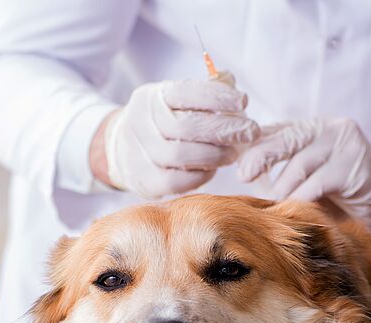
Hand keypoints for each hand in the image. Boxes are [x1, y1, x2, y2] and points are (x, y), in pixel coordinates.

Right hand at [96, 80, 259, 198]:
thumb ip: (203, 96)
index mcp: (152, 97)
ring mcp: (139, 154)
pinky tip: (213, 168)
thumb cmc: (160, 123)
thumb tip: (235, 93)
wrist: (120, 151)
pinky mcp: (145, 181)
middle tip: (250, 131)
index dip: (217, 97)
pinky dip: (201, 174)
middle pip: (186, 127)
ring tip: (234, 152)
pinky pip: (178, 181)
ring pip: (181, 155)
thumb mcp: (174, 100)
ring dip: (215, 154)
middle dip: (224, 129)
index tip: (243, 102)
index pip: (186, 93)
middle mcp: (141, 123)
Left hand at [238, 118, 370, 238]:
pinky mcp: (356, 166)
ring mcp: (346, 144)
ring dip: (283, 189)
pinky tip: (296, 209)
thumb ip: (283, 170)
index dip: (252, 146)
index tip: (233, 163)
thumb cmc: (343, 194)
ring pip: (299, 165)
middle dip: (260, 157)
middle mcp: (329, 128)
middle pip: (284, 140)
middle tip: (243, 175)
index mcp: (313, 129)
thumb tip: (242, 173)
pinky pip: (318, 184)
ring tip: (274, 205)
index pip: (275, 131)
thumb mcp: (310, 177)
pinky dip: (302, 199)